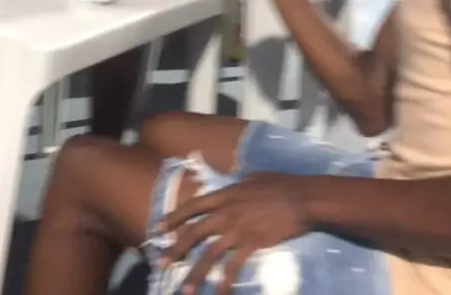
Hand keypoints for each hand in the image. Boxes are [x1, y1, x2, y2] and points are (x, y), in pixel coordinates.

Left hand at [160, 173, 309, 294]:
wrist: (302, 197)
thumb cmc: (282, 184)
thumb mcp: (255, 177)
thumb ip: (241, 182)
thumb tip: (237, 179)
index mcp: (226, 194)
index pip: (193, 206)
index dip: (174, 217)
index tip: (159, 228)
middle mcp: (227, 211)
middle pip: (194, 232)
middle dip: (176, 248)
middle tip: (162, 263)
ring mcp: (238, 228)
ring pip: (209, 254)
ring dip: (195, 274)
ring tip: (185, 290)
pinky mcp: (252, 243)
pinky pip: (233, 268)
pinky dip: (224, 284)